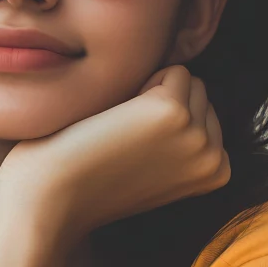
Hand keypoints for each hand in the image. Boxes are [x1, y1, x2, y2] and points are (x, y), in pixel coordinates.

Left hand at [0, 64, 230, 250]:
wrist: (51, 197)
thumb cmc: (88, 177)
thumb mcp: (152, 164)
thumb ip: (179, 138)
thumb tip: (190, 86)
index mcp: (215, 172)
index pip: (203, 111)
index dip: (163, 117)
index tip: (134, 147)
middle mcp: (214, 159)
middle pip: (197, 91)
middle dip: (160, 100)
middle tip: (122, 137)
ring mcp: (198, 136)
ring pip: (185, 78)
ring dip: (149, 90)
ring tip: (119, 129)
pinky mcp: (173, 112)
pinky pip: (171, 69)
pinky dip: (140, 81)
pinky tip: (115, 118)